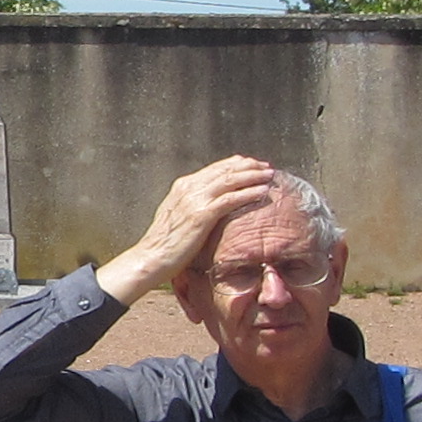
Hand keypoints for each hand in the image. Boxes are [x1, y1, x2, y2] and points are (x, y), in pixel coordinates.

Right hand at [106, 155, 282, 303]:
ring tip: (270, 175)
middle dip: (248, 165)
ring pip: (230, 180)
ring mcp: (195, 200)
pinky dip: (248, 193)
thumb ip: (190, 204)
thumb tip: (208, 204)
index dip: (236, 164)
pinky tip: (262, 192)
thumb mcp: (176, 215)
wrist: (152, 257)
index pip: (215, 168)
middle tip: (266, 166)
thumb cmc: (164, 243)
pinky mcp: (202, 215)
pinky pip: (231, 199)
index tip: (252, 164)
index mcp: (183, 185)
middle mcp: (189, 187)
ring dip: (253, 175)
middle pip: (225, 170)